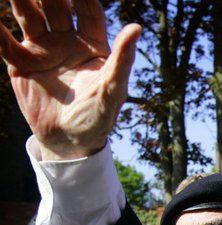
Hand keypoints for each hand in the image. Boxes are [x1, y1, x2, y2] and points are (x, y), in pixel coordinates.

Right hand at [0, 0, 140, 159]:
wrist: (69, 141)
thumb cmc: (98, 116)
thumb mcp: (114, 89)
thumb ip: (123, 59)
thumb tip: (136, 27)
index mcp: (93, 44)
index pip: (88, 11)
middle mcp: (67, 41)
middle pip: (56, 7)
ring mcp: (43, 49)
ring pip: (29, 16)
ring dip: (19, 1)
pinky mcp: (21, 63)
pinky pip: (5, 42)